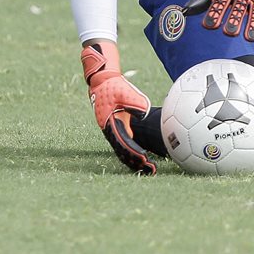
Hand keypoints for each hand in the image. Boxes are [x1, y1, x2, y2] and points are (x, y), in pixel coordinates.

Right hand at [81, 41, 156, 174]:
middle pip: (123, 152)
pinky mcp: (118, 128)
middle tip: (150, 171)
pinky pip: (125, 144)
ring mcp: (113, 131)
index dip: (134, 153)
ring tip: (149, 169)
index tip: (144, 159)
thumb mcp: (125, 91)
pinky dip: (133, 152)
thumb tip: (145, 113)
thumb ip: (135, 102)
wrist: (102, 82)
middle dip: (136, 163)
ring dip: (135, 160)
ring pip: (123, 151)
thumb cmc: (113, 86)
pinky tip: (143, 157)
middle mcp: (111, 131)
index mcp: (111, 125)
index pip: (123, 144)